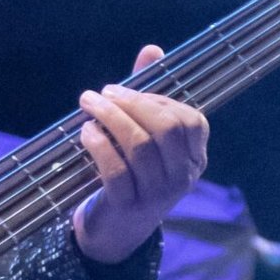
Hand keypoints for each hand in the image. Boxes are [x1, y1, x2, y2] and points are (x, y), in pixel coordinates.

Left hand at [72, 45, 208, 265]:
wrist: (115, 229)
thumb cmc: (131, 172)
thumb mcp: (143, 134)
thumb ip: (148, 94)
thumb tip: (152, 49)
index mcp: (194, 157)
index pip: (189, 120)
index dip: (156, 99)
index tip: (123, 90)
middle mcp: (183, 176)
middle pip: (164, 128)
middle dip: (131, 103)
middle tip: (101, 94)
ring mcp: (158, 194)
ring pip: (139, 146)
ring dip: (109, 118)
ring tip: (87, 105)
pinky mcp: (128, 206)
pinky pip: (115, 170)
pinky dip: (98, 146)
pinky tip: (85, 132)